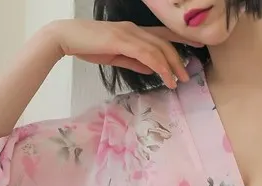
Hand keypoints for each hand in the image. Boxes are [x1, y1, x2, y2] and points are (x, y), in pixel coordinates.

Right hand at [47, 19, 201, 88]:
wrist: (66, 37)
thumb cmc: (88, 46)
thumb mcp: (116, 56)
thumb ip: (134, 62)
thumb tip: (151, 70)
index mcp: (133, 31)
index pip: (161, 35)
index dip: (179, 39)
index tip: (195, 47)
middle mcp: (134, 29)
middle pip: (164, 42)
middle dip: (179, 58)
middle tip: (188, 75)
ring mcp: (128, 33)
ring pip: (158, 48)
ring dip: (171, 66)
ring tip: (179, 81)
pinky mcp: (122, 40)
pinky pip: (147, 54)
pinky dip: (159, 66)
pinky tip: (166, 77)